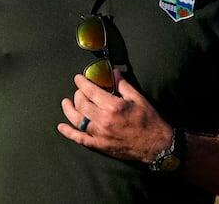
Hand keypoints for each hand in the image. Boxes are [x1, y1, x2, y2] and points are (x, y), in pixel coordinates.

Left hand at [57, 69, 172, 163]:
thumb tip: (114, 72)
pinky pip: (80, 139)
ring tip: (65, 102)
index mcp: (113, 106)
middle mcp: (103, 120)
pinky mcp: (100, 146)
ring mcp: (100, 134)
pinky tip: (61, 127)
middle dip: (77, 94)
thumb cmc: (150, 121)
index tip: (78, 78)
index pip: (90, 91)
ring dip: (69, 110)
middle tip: (79, 90)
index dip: (82, 83)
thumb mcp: (138, 99)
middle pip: (81, 104)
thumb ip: (123, 85)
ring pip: (77, 120)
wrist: (157, 146)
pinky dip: (69, 133)